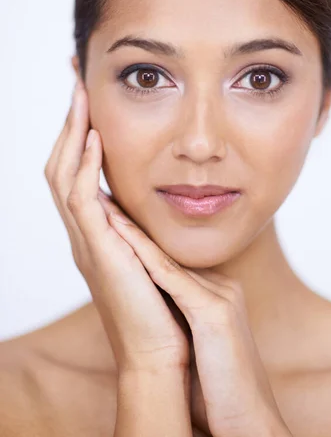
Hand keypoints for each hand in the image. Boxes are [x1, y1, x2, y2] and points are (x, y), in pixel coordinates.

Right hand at [43, 78, 190, 373]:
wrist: (163, 355)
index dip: (79, 134)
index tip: (89, 98)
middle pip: (61, 164)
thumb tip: (161, 205)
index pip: (77, 171)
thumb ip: (147, 229)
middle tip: (76, 81)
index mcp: (97, 232)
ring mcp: (87, 242)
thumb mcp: (153, 255)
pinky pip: (82, 200)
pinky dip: (84, 167)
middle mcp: (85, 233)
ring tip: (80, 96)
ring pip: (63, 176)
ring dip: (72, 133)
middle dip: (68, 122)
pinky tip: (95, 138)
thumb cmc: (164, 307)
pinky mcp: (100, 252)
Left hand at [104, 198, 291, 436]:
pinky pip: (169, 278)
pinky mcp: (214, 312)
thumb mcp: (202, 348)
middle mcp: (222, 287)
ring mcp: (220, 296)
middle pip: (169, 253)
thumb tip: (160, 317)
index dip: (142, 242)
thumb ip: (186, 322)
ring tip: (104, 206)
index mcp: (218, 295)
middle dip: (135, 229)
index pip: (173, 262)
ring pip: (167, 258)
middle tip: (105, 200)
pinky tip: (118, 233)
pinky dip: (141, 255)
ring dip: (132, 232)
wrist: (250, 425)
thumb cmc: (219, 394)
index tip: (116, 222)